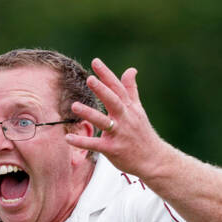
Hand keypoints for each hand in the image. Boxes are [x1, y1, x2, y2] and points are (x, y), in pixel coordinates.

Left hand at [64, 57, 166, 178]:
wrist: (153, 159)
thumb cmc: (142, 134)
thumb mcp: (138, 110)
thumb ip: (131, 90)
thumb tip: (131, 69)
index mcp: (129, 108)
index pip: (118, 88)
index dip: (106, 75)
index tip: (95, 62)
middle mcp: (124, 118)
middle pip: (113, 101)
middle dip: (102, 90)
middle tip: (89, 79)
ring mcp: (119, 134)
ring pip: (104, 122)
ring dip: (89, 113)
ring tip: (74, 106)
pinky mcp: (113, 149)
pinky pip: (95, 145)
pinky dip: (82, 142)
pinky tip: (68, 138)